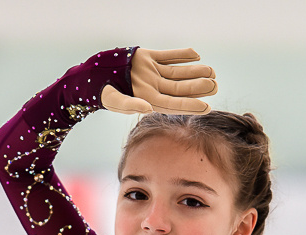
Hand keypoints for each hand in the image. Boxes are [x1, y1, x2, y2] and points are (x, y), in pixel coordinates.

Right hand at [101, 47, 216, 114]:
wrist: (89, 76)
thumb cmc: (100, 92)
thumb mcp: (114, 100)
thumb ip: (131, 105)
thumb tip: (148, 109)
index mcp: (148, 100)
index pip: (174, 104)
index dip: (191, 106)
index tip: (208, 107)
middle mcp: (153, 88)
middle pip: (180, 88)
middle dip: (198, 87)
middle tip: (215, 86)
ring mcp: (151, 72)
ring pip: (178, 73)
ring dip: (194, 71)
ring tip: (212, 71)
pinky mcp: (147, 58)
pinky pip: (168, 56)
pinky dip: (181, 55)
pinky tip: (196, 54)